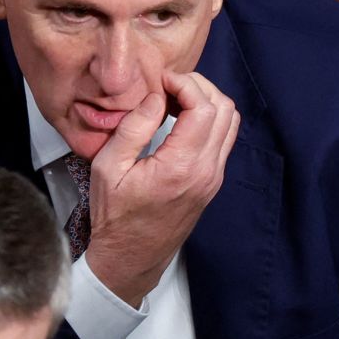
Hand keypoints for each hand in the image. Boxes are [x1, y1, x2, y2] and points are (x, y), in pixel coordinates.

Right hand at [83, 71, 239, 307]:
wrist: (131, 257)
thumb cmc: (115, 217)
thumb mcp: (108, 167)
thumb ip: (133, 127)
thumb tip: (155, 96)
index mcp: (181, 167)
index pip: (204, 108)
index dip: (184, 83)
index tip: (161, 80)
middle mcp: (206, 171)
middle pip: (225, 109)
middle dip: (198, 87)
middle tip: (168, 86)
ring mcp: (214, 178)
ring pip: (230, 123)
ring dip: (206, 102)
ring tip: (173, 100)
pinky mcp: (212, 182)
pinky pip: (223, 139)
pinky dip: (208, 120)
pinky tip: (179, 120)